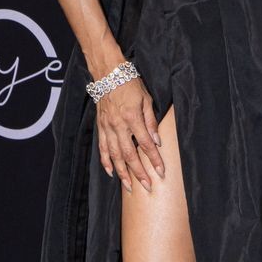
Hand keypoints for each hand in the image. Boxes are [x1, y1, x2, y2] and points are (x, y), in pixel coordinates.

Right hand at [96, 75, 164, 191]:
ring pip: (114, 155)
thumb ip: (151, 121)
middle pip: (129, 155)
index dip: (154, 160)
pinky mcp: (100, 127)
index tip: (161, 171)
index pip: (145, 144)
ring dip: (122, 173)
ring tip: (129, 186)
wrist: (108, 74)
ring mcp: (107, 127)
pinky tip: (111, 172)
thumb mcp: (146, 99)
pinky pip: (103, 148)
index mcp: (132, 117)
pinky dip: (106, 162)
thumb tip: (157, 141)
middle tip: (148, 186)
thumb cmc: (130, 84)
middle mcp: (118, 125)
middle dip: (139, 173)